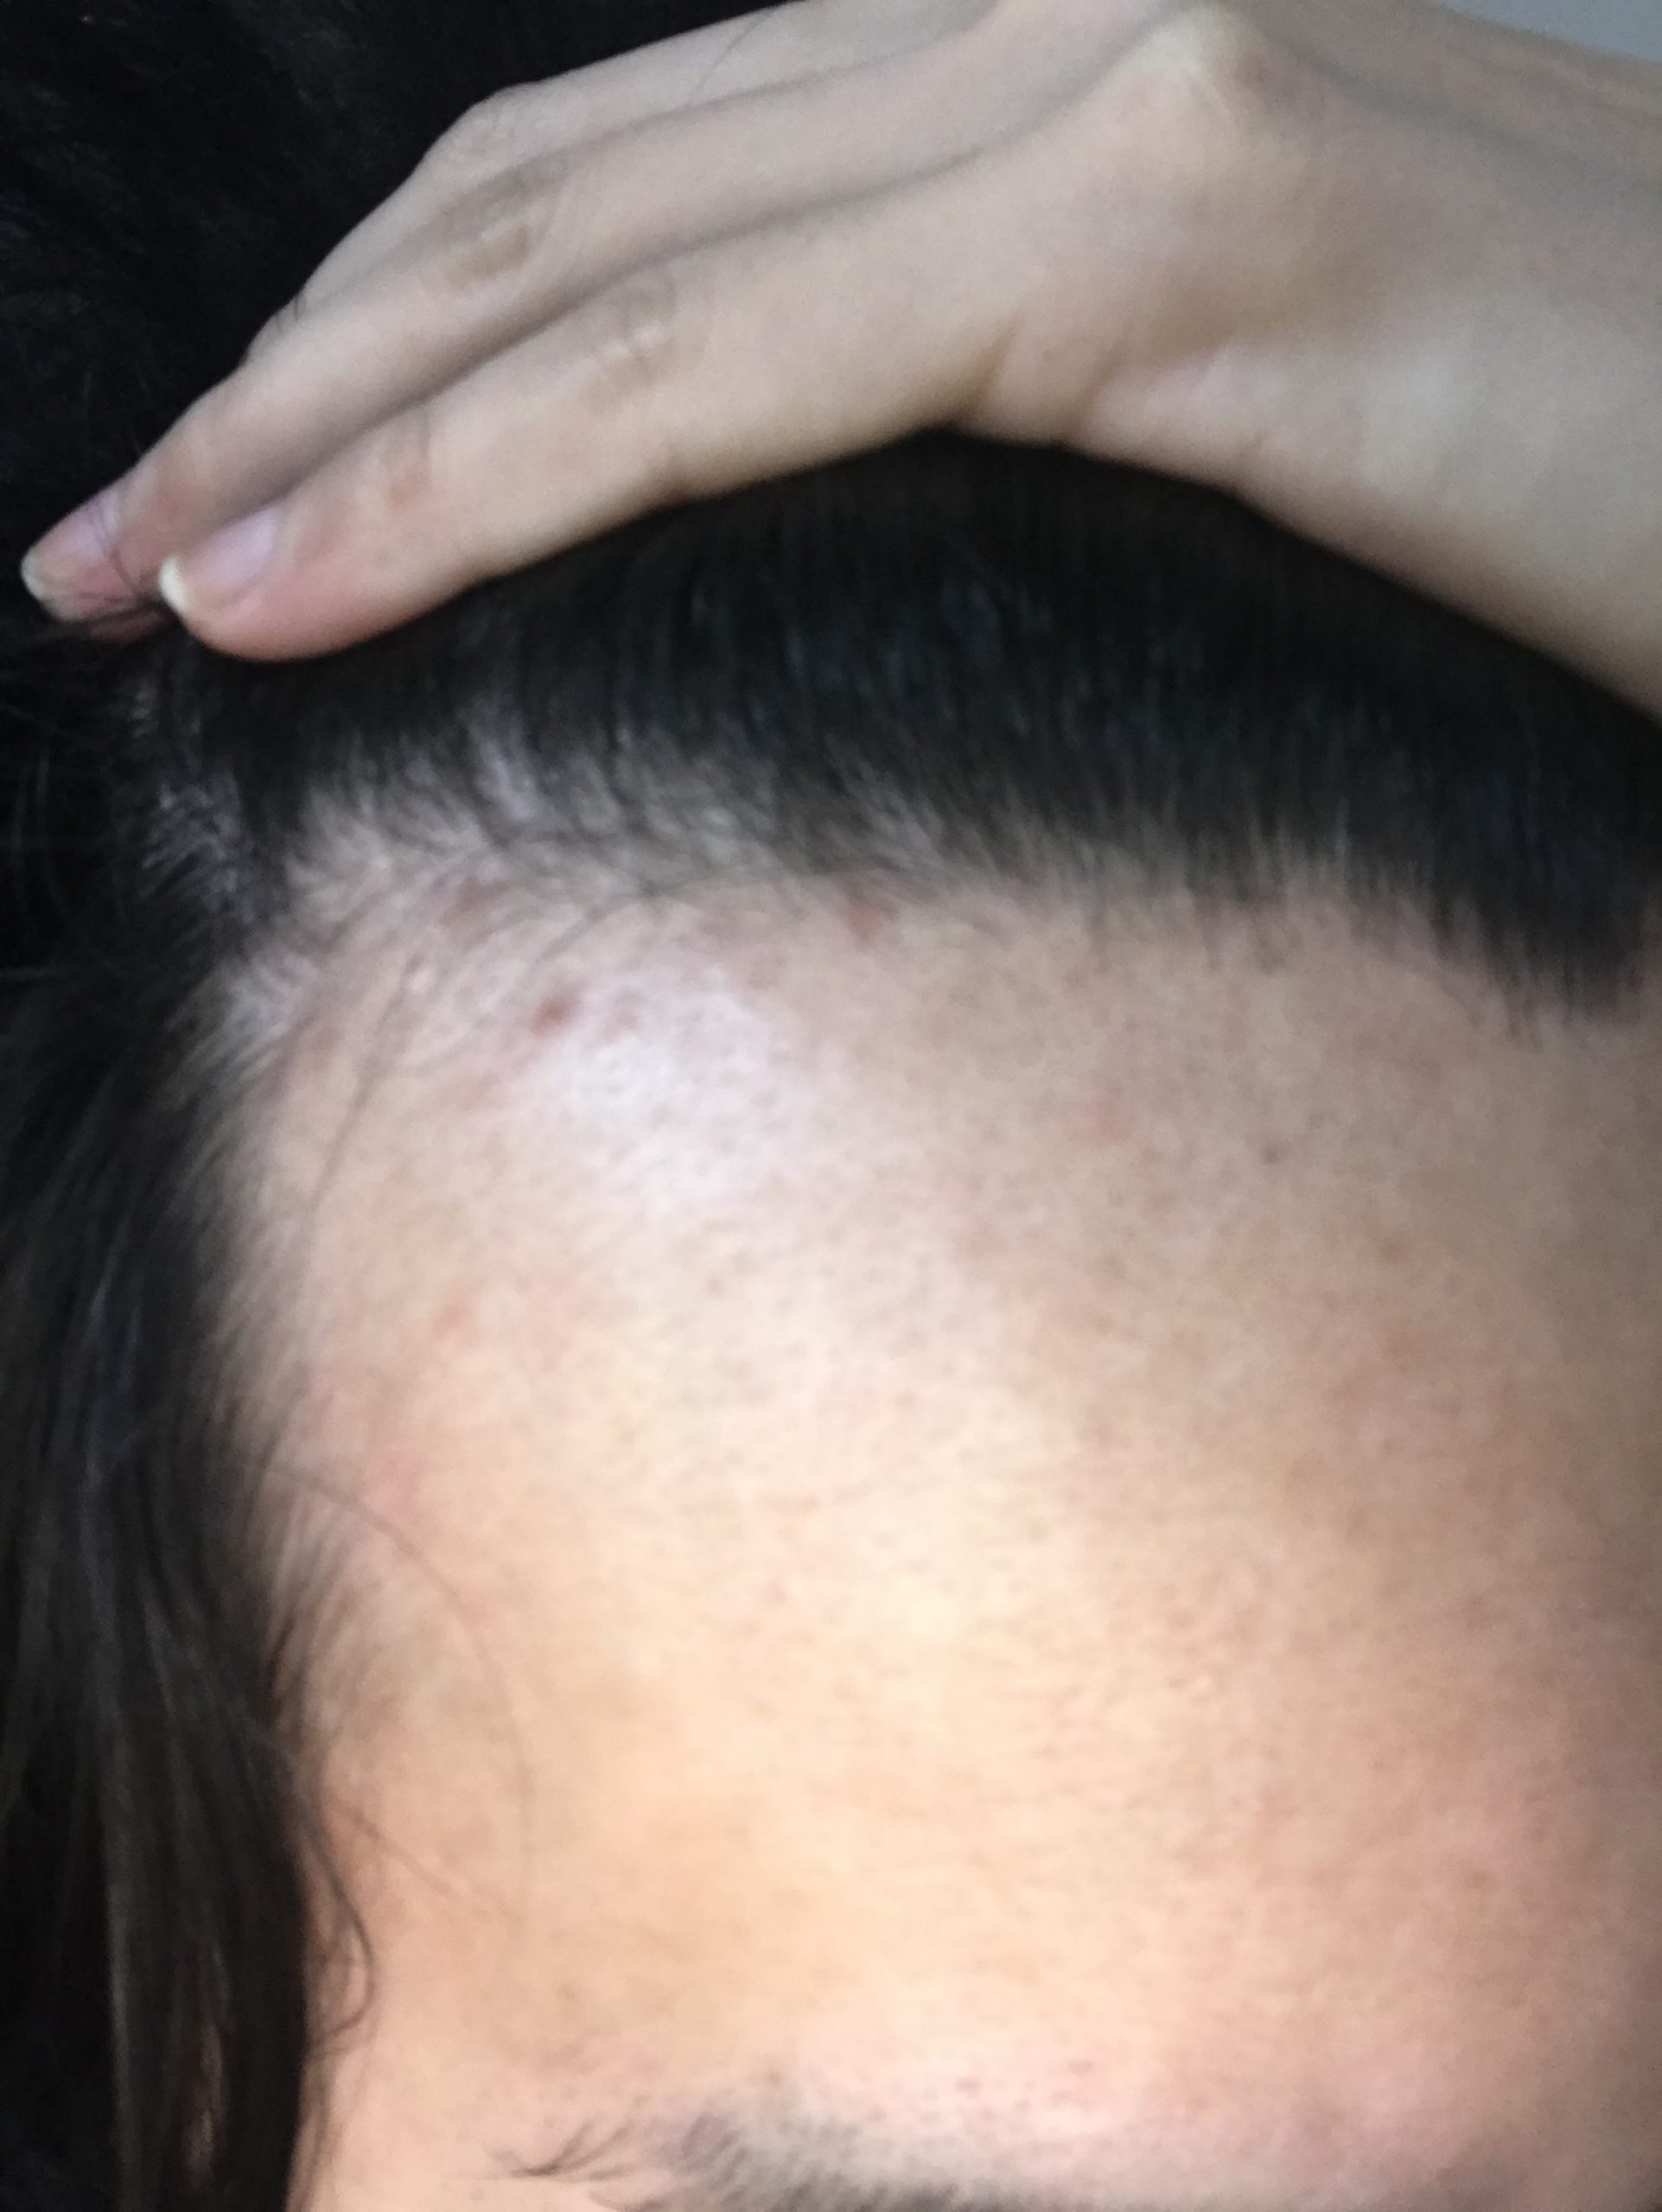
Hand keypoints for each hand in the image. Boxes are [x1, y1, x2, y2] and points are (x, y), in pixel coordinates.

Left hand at [19, 0, 1661, 721]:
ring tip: (142, 578)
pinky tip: (296, 585)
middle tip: (107, 545)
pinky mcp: (1185, 229)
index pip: (629, 184)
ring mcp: (1127, 96)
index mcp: (1062, 54)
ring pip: (600, 266)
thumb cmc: (1554, 495)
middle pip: (559, 195)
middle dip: (295, 377)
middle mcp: (1070, 16)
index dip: (386, 337)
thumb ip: (990, 414)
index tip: (227, 497)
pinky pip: (732, 372)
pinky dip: (479, 479)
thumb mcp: (1218, 430)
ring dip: (324, 429)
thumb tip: (785, 539)